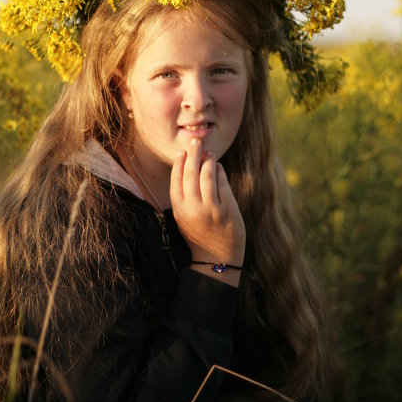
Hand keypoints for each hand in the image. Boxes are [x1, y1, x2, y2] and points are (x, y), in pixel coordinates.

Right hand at [170, 140, 245, 269]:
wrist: (217, 259)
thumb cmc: (200, 235)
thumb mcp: (184, 218)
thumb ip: (184, 196)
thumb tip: (188, 166)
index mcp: (179, 210)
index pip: (176, 179)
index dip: (179, 163)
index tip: (182, 151)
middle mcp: (192, 208)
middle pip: (190, 173)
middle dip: (193, 154)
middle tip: (196, 142)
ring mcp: (210, 208)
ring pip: (207, 175)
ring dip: (208, 160)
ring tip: (209, 153)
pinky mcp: (226, 208)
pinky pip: (222, 183)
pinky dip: (219, 171)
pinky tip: (218, 167)